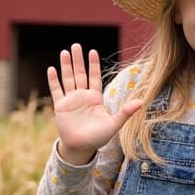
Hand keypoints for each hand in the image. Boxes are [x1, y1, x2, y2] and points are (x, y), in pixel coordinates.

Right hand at [48, 44, 142, 164]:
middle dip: (78, 60)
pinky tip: (51, 69)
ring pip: (68, 79)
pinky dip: (54, 80)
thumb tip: (142, 102)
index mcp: (95, 98)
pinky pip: (56, 90)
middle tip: (76, 45)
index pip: (94, 77)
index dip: (93, 65)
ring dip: (66, 66)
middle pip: (80, 74)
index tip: (92, 51)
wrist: (81, 148)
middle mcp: (82, 96)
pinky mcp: (60, 106)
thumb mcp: (114, 124)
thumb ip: (126, 112)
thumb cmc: (98, 137)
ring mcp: (71, 100)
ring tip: (64, 52)